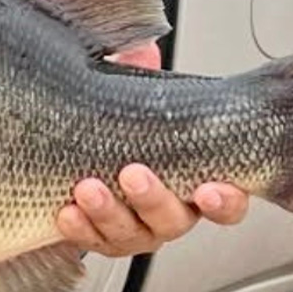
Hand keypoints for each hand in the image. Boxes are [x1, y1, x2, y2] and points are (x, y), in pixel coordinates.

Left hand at [54, 40, 249, 256]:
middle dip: (154, 198)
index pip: (226, 200)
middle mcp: (169, 211)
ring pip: (133, 233)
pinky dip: (80, 229)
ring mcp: (136, 228)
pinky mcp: (101, 238)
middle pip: (175, 219)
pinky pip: (94, 242)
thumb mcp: (130, 94)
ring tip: (88, 188)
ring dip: (110, 213)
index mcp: (192, 179)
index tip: (210, 189)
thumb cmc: (117, 125)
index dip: (225, 200)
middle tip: (134, 174)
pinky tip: (66, 213)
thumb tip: (143, 49)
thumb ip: (140, 74)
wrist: (72, 150)